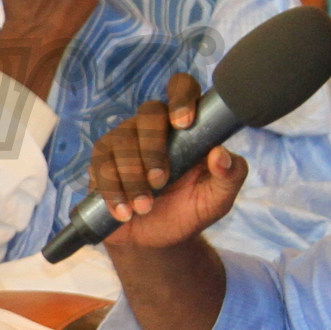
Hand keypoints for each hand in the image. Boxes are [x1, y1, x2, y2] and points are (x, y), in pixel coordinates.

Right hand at [87, 72, 246, 249]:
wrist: (155, 241)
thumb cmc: (188, 211)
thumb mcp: (217, 200)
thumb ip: (230, 176)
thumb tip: (221, 154)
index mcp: (185, 126)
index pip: (182, 88)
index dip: (181, 98)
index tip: (183, 124)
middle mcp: (153, 126)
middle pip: (149, 112)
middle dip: (153, 148)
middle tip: (160, 182)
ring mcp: (124, 140)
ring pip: (122, 142)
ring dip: (133, 178)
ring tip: (144, 208)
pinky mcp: (101, 160)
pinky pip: (100, 165)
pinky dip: (113, 191)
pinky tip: (125, 212)